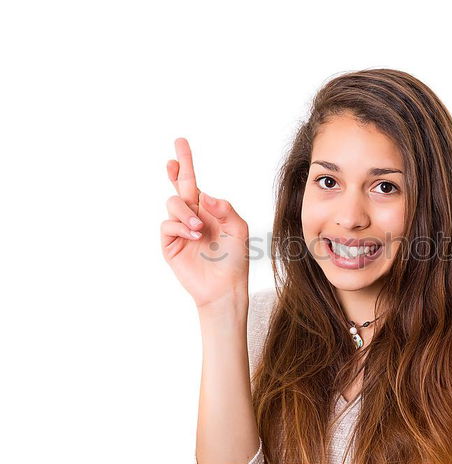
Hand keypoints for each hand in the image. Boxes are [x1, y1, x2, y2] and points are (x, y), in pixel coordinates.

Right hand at [160, 138, 249, 307]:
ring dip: (185, 212)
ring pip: (172, 204)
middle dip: (175, 169)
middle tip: (171, 159)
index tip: (180, 144)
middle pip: (178, 186)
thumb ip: (225, 208)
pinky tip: (194, 235)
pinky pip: (167, 225)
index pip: (194, 183)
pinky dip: (181, 227)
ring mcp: (179, 229)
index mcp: (207, 210)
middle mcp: (191, 216)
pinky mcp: (169, 244)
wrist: (225, 287)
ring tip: (199, 228)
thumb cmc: (235, 259)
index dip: (186, 164)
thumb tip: (203, 195)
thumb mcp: (239, 229)